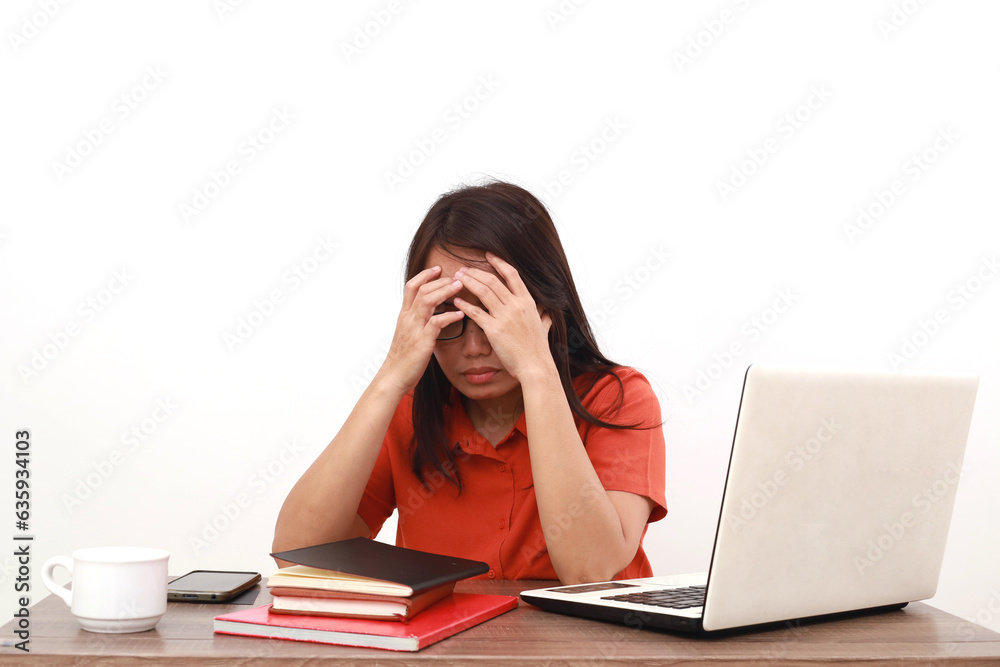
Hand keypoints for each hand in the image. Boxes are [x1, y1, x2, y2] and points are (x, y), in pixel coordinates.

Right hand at [378, 266, 465, 394]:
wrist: (394, 376)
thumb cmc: (403, 357)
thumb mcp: (408, 334)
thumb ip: (417, 321)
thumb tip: (430, 314)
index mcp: (404, 315)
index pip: (412, 286)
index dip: (425, 275)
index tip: (438, 269)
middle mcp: (407, 318)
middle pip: (422, 289)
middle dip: (440, 280)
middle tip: (457, 277)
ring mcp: (414, 328)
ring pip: (427, 300)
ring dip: (445, 291)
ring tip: (460, 286)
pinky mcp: (422, 341)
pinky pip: (436, 323)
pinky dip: (450, 316)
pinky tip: (461, 314)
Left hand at [452, 252, 554, 382]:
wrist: (535, 366)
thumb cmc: (538, 349)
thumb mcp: (544, 328)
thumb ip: (544, 318)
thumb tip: (548, 314)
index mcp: (528, 302)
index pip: (512, 274)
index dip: (499, 262)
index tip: (488, 255)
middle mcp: (516, 305)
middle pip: (492, 280)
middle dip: (475, 272)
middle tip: (464, 268)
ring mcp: (505, 317)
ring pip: (483, 292)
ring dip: (468, 282)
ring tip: (457, 278)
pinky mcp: (494, 330)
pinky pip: (476, 313)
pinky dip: (464, 305)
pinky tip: (456, 302)